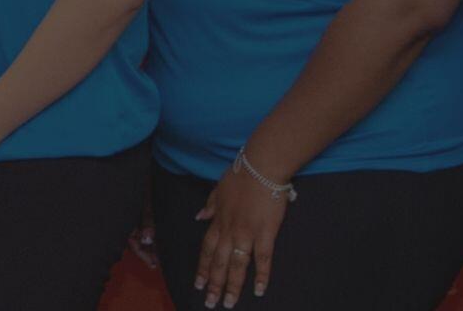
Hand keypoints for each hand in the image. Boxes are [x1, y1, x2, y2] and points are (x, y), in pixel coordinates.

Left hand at [189, 160, 288, 308]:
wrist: (261, 166)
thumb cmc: (241, 174)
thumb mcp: (218, 188)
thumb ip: (209, 205)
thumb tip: (198, 216)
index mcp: (218, 220)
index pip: (206, 249)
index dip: (202, 268)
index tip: (197, 283)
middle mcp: (229, 230)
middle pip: (218, 262)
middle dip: (213, 284)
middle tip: (209, 302)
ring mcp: (247, 233)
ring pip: (236, 265)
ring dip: (232, 286)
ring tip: (229, 303)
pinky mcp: (265, 233)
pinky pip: (262, 259)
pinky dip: (261, 275)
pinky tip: (259, 290)